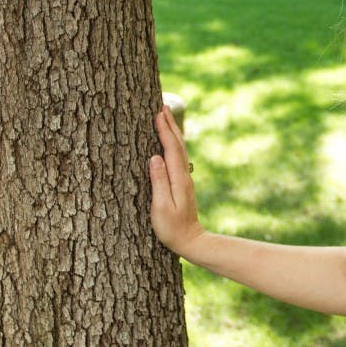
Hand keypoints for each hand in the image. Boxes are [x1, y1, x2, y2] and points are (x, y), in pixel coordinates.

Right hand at [149, 105, 205, 256]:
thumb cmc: (172, 228)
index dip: (164, 130)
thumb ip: (159, 182)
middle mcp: (184, 175)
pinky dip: (173, 143)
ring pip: (180, 149)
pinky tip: (169, 141)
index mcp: (178, 179)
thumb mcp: (161, 207)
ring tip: (166, 117)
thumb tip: (154, 157)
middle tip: (163, 105)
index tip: (158, 113)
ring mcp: (185, 178)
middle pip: (178, 144)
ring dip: (173, 131)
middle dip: (170, 124)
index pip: (171, 149)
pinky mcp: (182, 182)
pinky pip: (178, 156)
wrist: (191, 240)